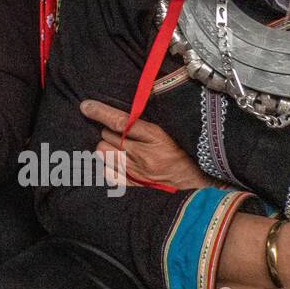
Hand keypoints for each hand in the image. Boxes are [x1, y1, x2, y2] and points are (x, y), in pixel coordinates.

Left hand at [81, 99, 216, 191]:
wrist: (203, 182)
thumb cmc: (189, 151)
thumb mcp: (173, 130)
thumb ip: (150, 119)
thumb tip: (133, 102)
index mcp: (157, 138)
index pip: (121, 122)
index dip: (100, 112)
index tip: (86, 106)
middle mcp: (145, 156)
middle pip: (108, 137)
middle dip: (109, 131)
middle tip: (120, 131)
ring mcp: (138, 173)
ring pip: (104, 153)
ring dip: (106, 146)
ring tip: (117, 145)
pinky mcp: (136, 186)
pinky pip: (108, 174)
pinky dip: (107, 165)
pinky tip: (115, 161)